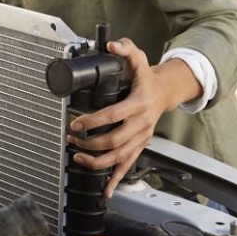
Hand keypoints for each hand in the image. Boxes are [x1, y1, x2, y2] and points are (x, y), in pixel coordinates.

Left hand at [66, 38, 200, 198]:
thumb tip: (113, 44)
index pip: (112, 115)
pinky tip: (106, 191)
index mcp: (138, 105)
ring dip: (96, 161)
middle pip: (114, 140)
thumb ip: (126, 50)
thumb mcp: (139, 60)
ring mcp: (141, 138)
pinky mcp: (140, 146)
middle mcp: (141, 124)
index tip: (75, 124)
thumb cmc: (147, 78)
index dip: (92, 121)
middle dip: (89, 143)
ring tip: (76, 157)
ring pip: (119, 157)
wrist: (166, 92)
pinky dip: (116, 181)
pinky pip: (128, 167)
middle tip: (70, 138)